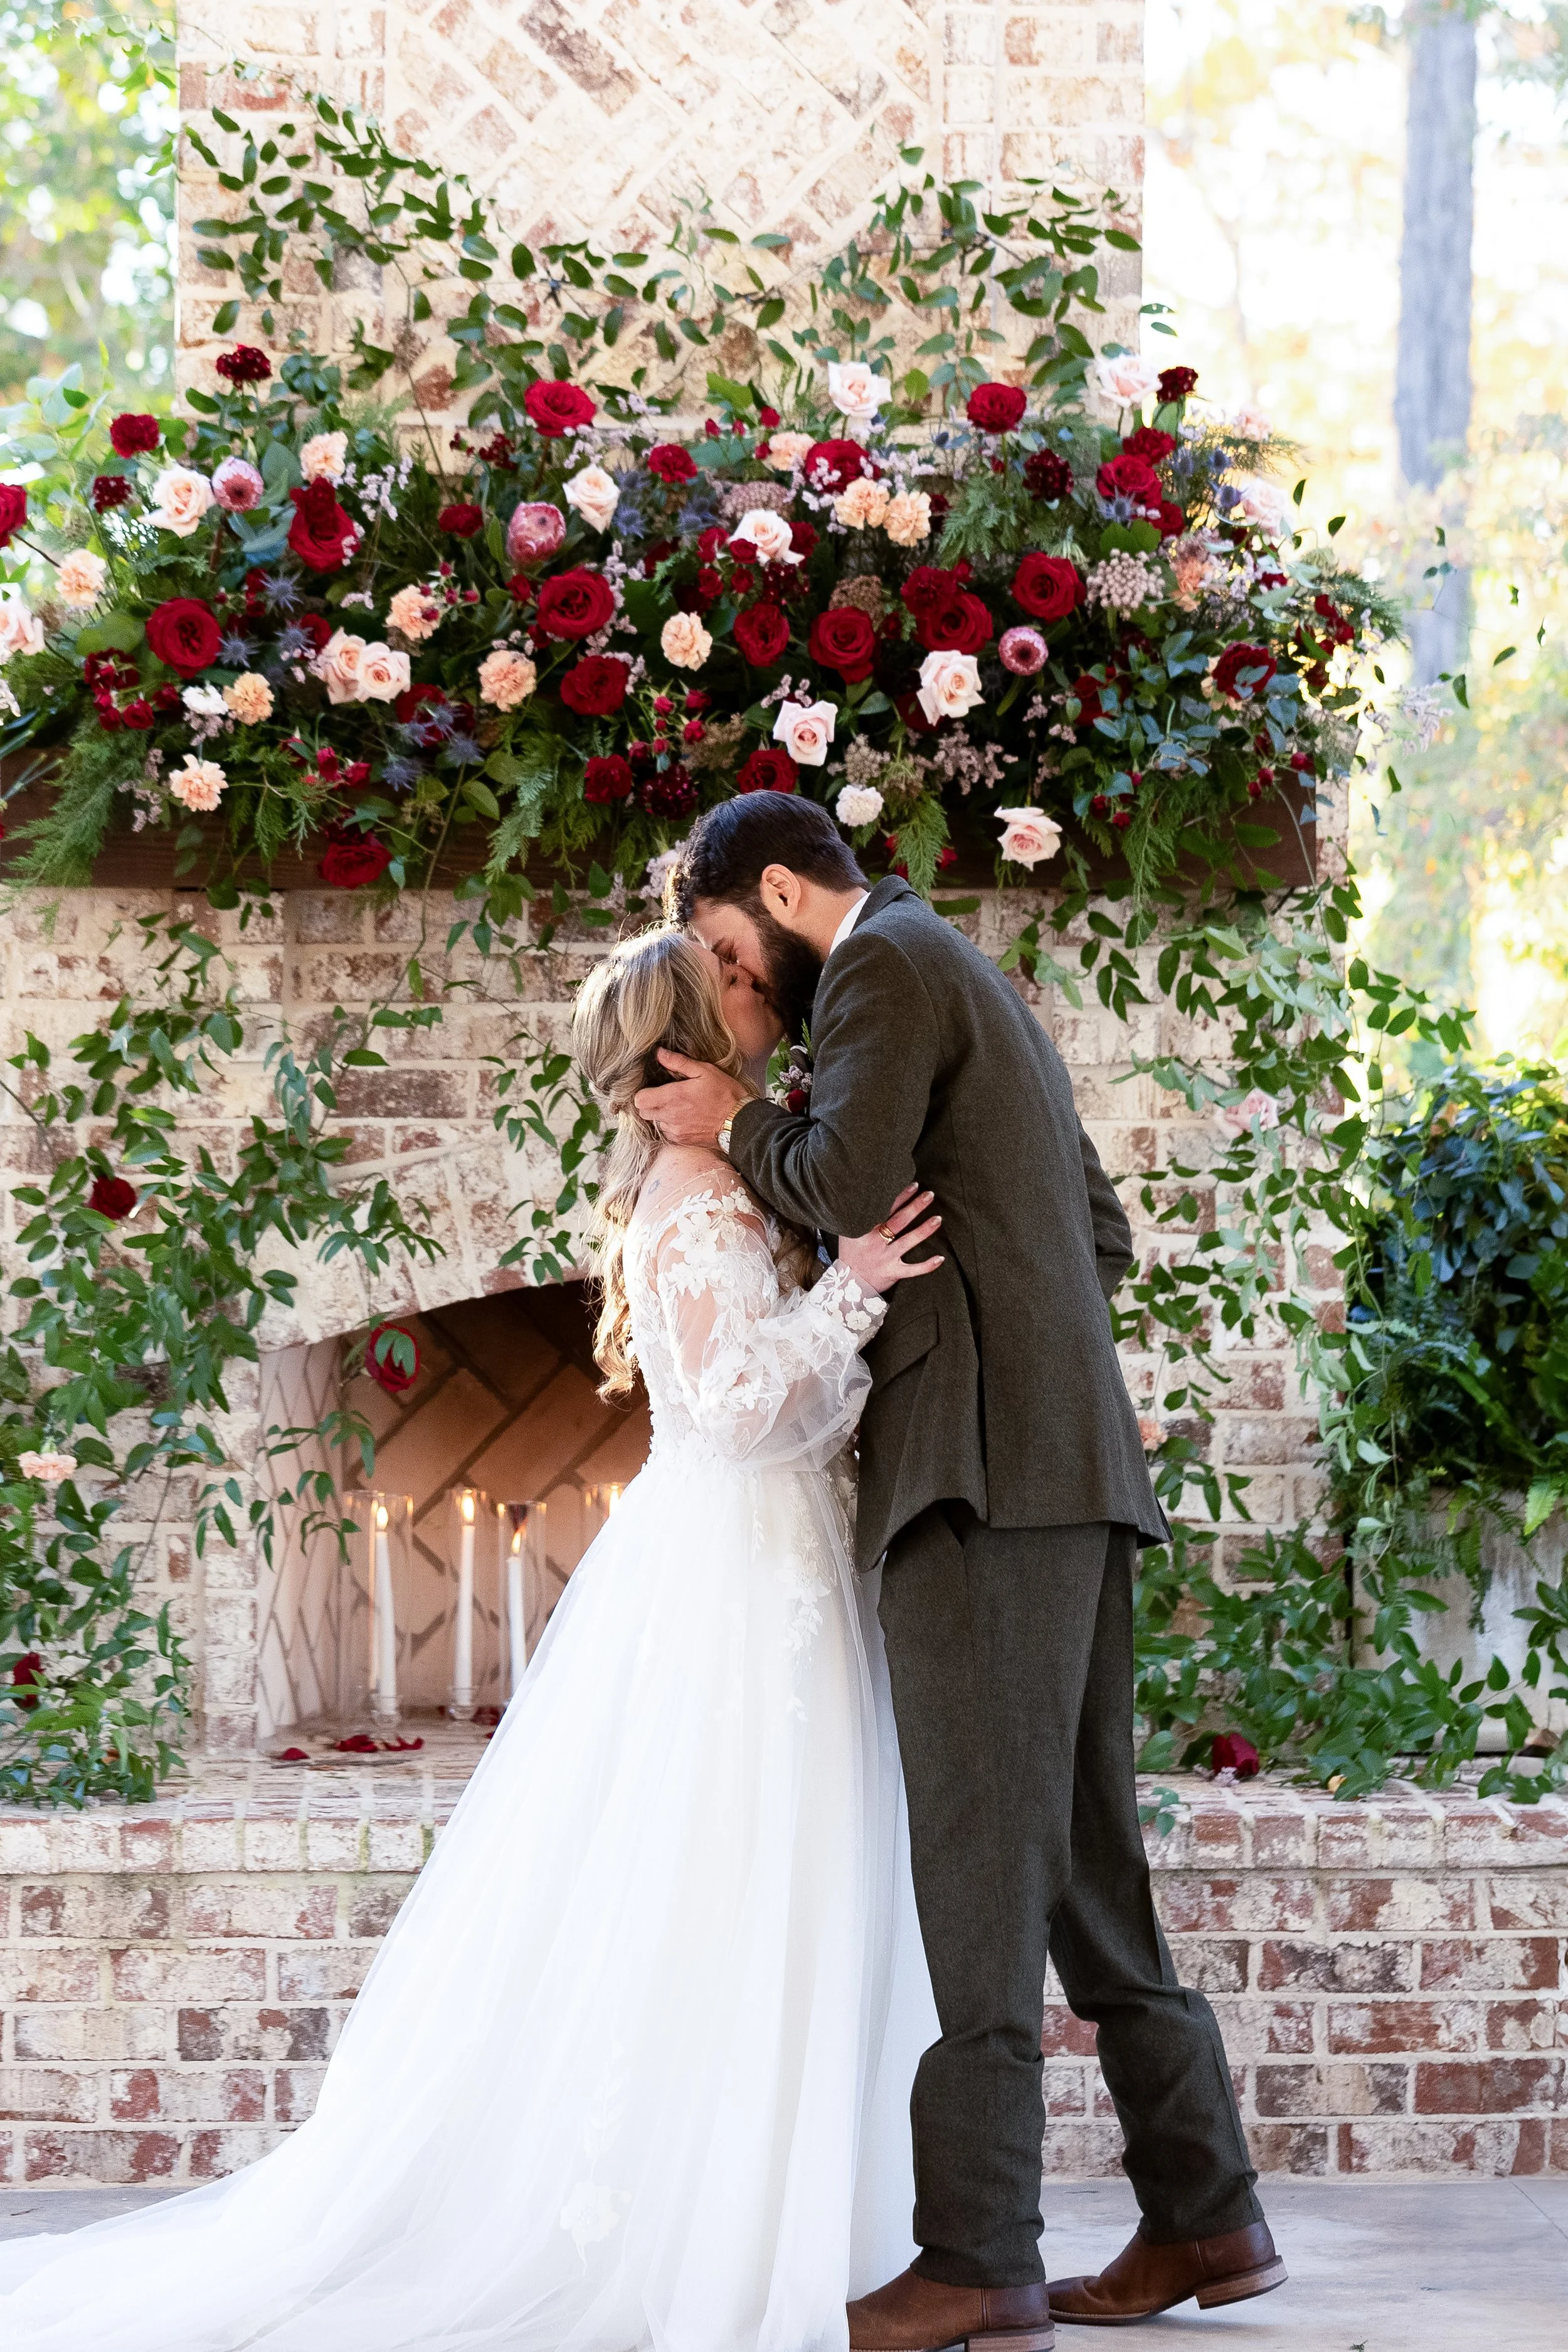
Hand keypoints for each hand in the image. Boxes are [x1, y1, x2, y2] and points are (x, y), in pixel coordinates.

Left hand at [632, 1051, 749, 1145]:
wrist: (739, 1122)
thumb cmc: (724, 1094)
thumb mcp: (704, 1071)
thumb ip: (679, 1062)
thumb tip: (659, 1053)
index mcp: (673, 1096)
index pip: (639, 1099)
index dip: (643, 1092)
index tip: (653, 1088)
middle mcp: (670, 1115)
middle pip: (643, 1112)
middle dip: (649, 1104)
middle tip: (664, 1096)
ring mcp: (675, 1130)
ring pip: (655, 1122)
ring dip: (661, 1115)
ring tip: (678, 1107)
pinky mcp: (682, 1140)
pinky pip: (667, 1132)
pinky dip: (671, 1125)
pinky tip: (685, 1118)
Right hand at [837, 1185, 943, 1294]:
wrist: (847, 1283)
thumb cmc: (851, 1253)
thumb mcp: (848, 1233)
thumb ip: (857, 1218)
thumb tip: (863, 1195)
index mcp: (865, 1230)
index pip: (885, 1209)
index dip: (900, 1197)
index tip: (914, 1185)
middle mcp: (876, 1243)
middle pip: (898, 1221)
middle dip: (914, 1207)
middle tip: (929, 1195)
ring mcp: (885, 1258)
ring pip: (908, 1242)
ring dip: (924, 1230)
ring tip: (938, 1219)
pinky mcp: (893, 1272)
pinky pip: (912, 1270)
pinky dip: (927, 1265)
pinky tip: (941, 1258)